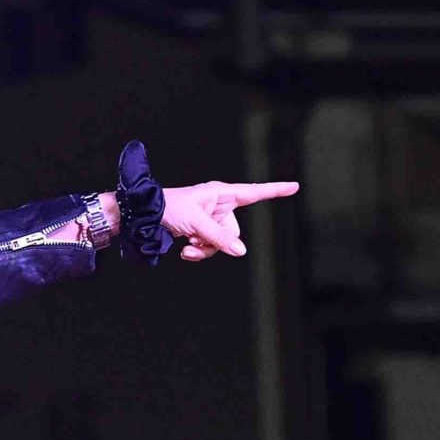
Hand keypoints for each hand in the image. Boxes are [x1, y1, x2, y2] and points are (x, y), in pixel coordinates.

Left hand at [160, 179, 300, 260]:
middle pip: (233, 232)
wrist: (145, 216)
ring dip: (204, 250)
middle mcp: (219, 206)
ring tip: (186, 246)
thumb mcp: (196, 223)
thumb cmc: (169, 208)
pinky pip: (209, 248)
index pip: (254, 193)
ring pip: (221, 243)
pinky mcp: (201, 231)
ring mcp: (211, 220)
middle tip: (196, 241)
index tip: (294, 187)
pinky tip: (183, 249)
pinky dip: (197, 252)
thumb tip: (240, 251)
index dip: (275, 191)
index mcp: (221, 194)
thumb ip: (219, 237)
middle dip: (216, 242)